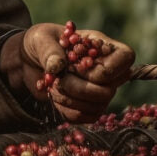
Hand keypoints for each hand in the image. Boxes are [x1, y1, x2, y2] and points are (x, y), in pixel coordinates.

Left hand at [3, 23, 134, 122]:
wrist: (29, 61)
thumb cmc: (40, 43)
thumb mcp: (40, 38)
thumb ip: (49, 50)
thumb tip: (58, 67)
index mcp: (102, 46)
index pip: (126, 58)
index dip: (107, 69)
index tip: (79, 67)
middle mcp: (107, 70)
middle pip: (109, 89)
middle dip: (79, 88)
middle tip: (60, 78)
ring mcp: (100, 90)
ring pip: (97, 106)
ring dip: (70, 98)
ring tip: (53, 85)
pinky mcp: (87, 107)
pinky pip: (84, 117)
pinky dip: (65, 109)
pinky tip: (55, 95)